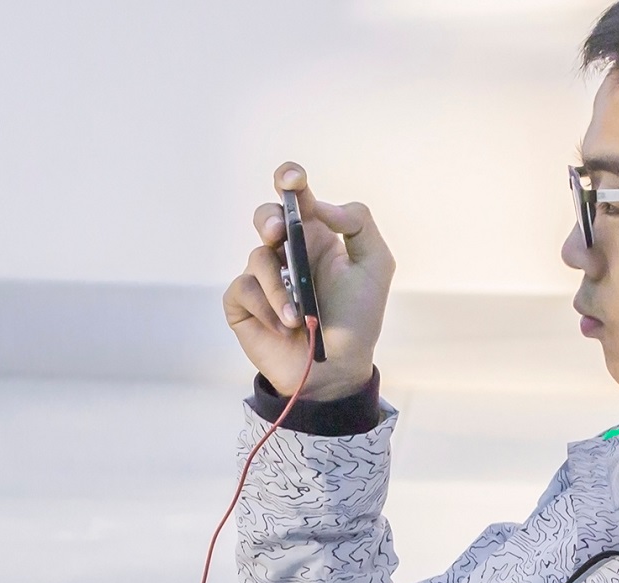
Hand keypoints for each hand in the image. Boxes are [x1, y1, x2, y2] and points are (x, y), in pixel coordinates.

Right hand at [223, 163, 394, 401]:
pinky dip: (265, 308)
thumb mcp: (376, 264)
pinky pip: (242, 290)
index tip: (292, 181)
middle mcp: (286, 252)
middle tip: (279, 235)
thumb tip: (321, 206)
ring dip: (278, 287)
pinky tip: (283, 327)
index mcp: (315, 236)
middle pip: (266, 216)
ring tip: (297, 316)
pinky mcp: (244, 305)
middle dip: (269, 219)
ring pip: (257, 257)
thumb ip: (358, 222)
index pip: (296, 196)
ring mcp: (263, 279)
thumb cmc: (358, 318)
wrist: (337, 368)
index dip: (288, 178)